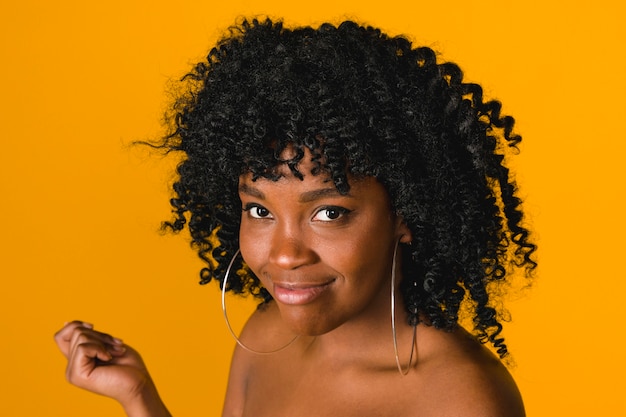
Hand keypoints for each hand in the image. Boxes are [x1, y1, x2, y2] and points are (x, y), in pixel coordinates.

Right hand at [54, 321, 170, 416]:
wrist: (139, 382)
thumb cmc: (128, 365)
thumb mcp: (105, 344)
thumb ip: (86, 337)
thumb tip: (66, 322)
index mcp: (76, 361)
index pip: (60, 336)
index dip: (75, 325)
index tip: (92, 326)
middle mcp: (70, 368)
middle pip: (75, 332)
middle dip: (100, 335)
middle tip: (116, 347)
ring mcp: (72, 373)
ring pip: (80, 337)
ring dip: (103, 342)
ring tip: (115, 353)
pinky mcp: (77, 375)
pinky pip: (83, 347)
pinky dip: (100, 349)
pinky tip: (109, 359)